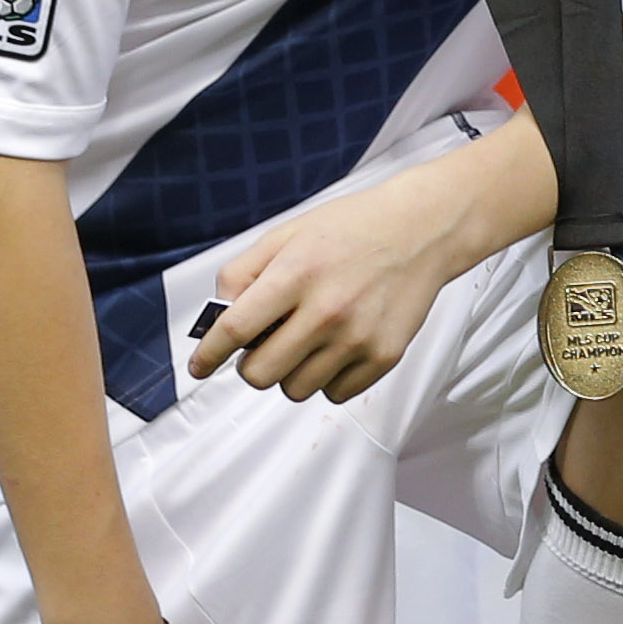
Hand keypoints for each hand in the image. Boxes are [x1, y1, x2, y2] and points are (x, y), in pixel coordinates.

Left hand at [189, 174, 466, 402]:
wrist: (423, 231)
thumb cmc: (353, 229)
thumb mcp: (288, 234)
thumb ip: (244, 272)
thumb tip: (218, 318)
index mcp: (297, 274)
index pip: (236, 329)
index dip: (208, 354)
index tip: (199, 366)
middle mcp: (327, 309)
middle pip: (260, 373)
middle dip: (251, 364)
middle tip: (265, 344)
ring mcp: (358, 338)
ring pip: (295, 390)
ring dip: (290, 372)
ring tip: (307, 342)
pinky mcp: (385, 356)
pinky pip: (334, 393)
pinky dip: (326, 379)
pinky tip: (336, 349)